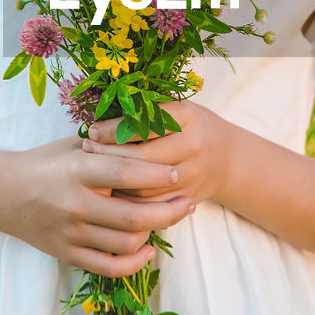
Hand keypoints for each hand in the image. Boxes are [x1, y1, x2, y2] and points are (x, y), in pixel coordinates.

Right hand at [0, 134, 195, 278]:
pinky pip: (109, 267)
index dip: (156, 175)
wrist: (1, 193)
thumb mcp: (72, 146)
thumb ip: (109, 147)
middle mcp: (73, 204)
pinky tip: (147, 249)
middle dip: (169, 211)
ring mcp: (70, 233)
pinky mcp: (67, 254)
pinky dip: (134, 262)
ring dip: (154, 233)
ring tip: (167, 219)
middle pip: (133, 216)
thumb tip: (153, 142)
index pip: (125, 173)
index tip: (177, 175)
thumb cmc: (44, 163)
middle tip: (188, 201)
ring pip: (126, 243)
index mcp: (75, 171)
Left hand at [82, 101, 232, 208]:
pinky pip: (152, 204)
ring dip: (115, 180)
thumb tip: (101, 117)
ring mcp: (193, 174)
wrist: (227, 159)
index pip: (144, 122)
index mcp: (188, 117)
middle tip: (87, 150)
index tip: (92, 130)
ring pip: (146, 184)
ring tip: (94, 171)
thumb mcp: (176, 110)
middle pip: (144, 156)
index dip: (114, 128)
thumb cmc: (191, 128)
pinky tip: (112, 191)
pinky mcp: (188, 198)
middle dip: (110, 154)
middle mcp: (194, 145)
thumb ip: (146, 111)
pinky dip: (129, 200)